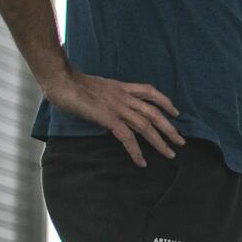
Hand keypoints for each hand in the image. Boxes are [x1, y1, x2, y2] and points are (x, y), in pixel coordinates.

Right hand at [43, 68, 183, 166]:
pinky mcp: (108, 118)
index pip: (149, 92)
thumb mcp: (96, 88)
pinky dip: (136, 151)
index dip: (165, 101)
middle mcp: (123, 97)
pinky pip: (127, 137)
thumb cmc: (71, 84)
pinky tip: (142, 162)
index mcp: (121, 87)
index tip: (175, 112)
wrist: (60, 80)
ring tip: (170, 154)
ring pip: (145, 126)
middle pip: (154, 113)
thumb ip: (108, 96)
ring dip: (160, 142)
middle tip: (181, 141)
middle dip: (169, 128)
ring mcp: (117, 107)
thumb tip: (112, 108)